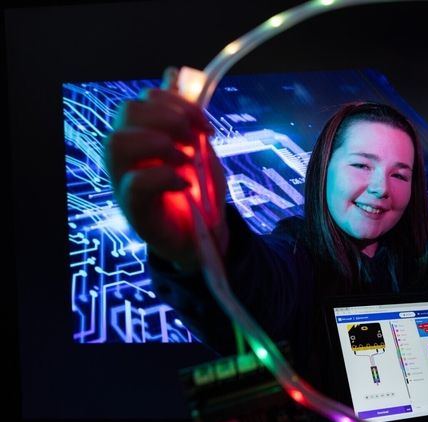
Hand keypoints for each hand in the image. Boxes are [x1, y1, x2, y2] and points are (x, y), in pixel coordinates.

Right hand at [103, 67, 227, 270]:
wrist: (205, 237)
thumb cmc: (198, 192)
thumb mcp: (198, 149)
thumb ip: (185, 117)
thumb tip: (173, 74)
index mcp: (140, 136)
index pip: (143, 99)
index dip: (177, 102)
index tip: (207, 125)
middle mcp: (124, 155)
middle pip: (126, 112)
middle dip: (169, 118)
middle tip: (195, 140)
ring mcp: (123, 180)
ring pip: (117, 142)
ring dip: (161, 144)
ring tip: (187, 161)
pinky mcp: (132, 208)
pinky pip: (135, 182)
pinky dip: (167, 176)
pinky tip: (186, 182)